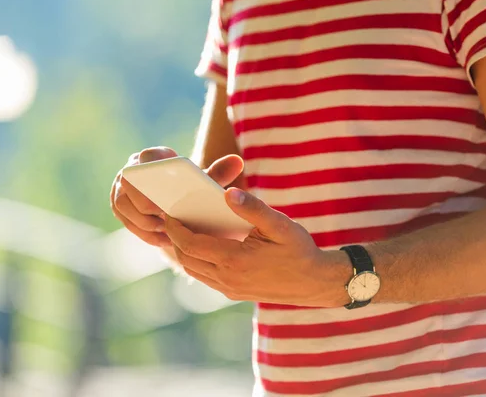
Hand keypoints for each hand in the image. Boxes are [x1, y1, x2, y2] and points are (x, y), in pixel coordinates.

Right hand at [110, 147, 244, 247]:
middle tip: (166, 218)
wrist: (177, 199)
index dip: (153, 174)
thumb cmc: (193, 188)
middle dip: (146, 203)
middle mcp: (132, 167)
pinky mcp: (120, 205)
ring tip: (168, 233)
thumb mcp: (205, 182)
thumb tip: (237, 161)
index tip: (168, 192)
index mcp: (154, 156)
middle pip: (129, 182)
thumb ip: (218, 173)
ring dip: (144, 220)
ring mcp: (121, 186)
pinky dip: (144, 232)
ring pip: (122, 203)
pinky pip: (125, 219)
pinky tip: (163, 240)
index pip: (146, 158)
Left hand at [164, 188, 350, 306]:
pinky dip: (197, 262)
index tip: (168, 213)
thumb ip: (253, 208)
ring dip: (184, 252)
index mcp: (235, 260)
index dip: (176, 229)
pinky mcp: (235, 293)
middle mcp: (228, 278)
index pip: (191, 245)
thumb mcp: (280, 225)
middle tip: (171, 219)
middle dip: (174, 239)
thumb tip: (228, 192)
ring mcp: (230, 289)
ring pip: (194, 270)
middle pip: (187, 258)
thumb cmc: (300, 250)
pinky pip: (206, 278)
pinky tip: (202, 247)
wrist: (316, 282)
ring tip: (181, 231)